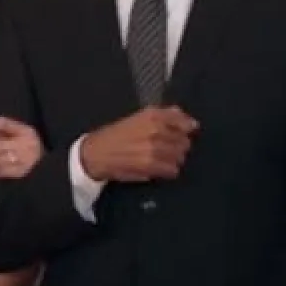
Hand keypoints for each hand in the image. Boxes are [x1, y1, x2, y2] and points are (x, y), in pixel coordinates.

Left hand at [0, 117, 43, 178]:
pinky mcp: (25, 171)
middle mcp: (28, 142)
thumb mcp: (22, 138)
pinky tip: (1, 174)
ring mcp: (27, 157)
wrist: (49, 171)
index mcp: (27, 131)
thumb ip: (4, 132)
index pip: (4, 123)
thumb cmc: (31, 153)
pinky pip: (3, 171)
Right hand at [80, 106, 198, 182]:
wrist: (97, 153)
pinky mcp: (151, 165)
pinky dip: (168, 171)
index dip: (186, 129)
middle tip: (167, 148)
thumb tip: (188, 119)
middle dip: (179, 146)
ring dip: (174, 159)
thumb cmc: (117, 135)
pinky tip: (158, 168)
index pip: (184, 122)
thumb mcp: (139, 117)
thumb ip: (165, 115)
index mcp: (153, 115)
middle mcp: (155, 129)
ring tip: (161, 159)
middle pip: (184, 142)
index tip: (186, 132)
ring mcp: (154, 148)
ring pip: (180, 157)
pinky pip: (173, 170)